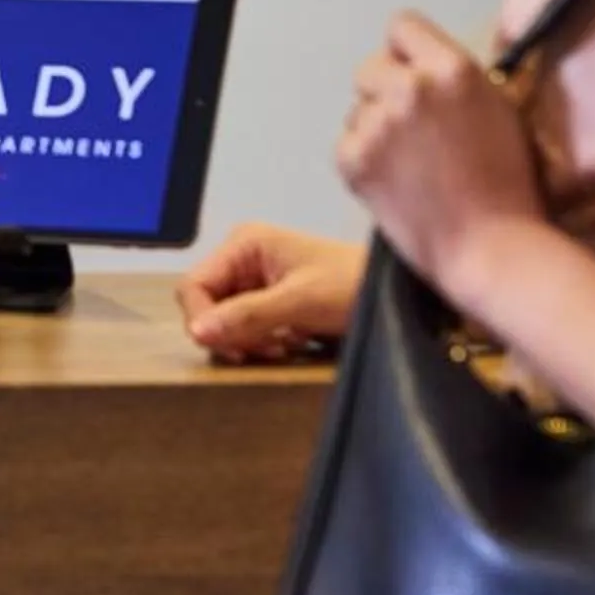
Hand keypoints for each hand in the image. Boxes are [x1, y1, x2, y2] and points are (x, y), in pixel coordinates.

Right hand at [176, 224, 364, 361]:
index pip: (195, 284)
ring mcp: (257, 279)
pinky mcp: (271, 300)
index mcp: (245, 244)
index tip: (227, 347)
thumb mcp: (301, 302)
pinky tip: (285, 345)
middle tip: (260, 350)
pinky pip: (245, 326)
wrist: (399, 293)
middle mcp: (245, 258)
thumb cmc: (356, 285)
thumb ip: (248, 315)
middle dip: (228, 332)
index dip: (202, 318)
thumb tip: (199, 331)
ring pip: (224, 319)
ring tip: (279, 347)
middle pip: (207, 303)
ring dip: (245, 340)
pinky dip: (259, 342)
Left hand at [336, 11, 546, 301]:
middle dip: (385, 91)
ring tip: (410, 164)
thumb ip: (457, 81)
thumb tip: (427, 67)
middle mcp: (410, 87)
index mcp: (452, 69)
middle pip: (371, 67)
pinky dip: (362, 160)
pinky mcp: (353, 159)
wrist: (492, 246)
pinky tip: (395, 183)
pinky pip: (346, 143)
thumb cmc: (509, 185)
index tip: (413, 73)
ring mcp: (377, 123)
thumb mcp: (499, 110)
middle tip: (412, 129)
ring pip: (357, 109)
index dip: (406, 51)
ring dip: (374, 128)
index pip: (402, 25)